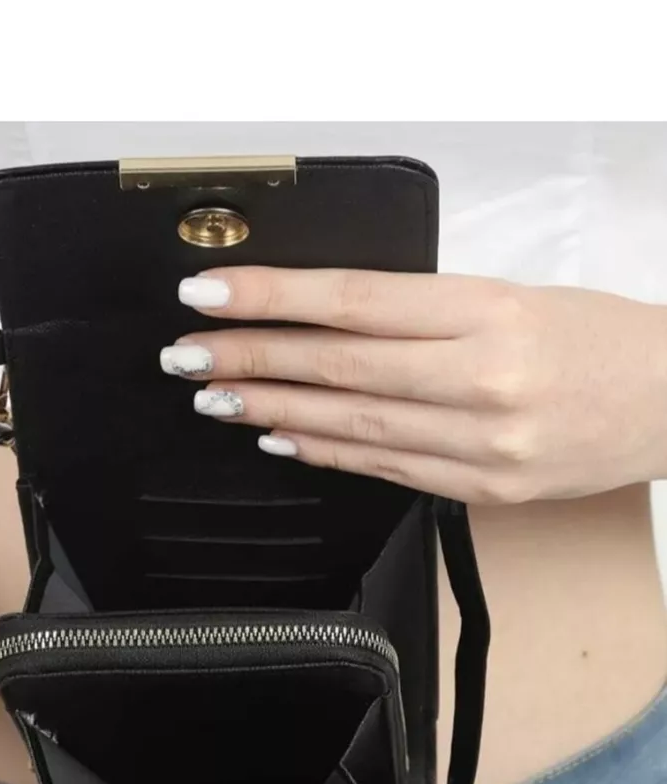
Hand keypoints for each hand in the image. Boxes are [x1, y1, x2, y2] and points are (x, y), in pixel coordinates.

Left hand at [162, 267, 666, 502]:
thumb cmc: (596, 340)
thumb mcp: (514, 296)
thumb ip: (423, 314)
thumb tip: (325, 319)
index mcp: (488, 311)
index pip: (353, 300)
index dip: (271, 298)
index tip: (209, 293)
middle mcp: (481, 379)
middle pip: (338, 366)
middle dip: (250, 359)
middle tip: (186, 354)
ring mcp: (482, 445)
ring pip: (353, 425)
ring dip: (273, 413)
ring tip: (216, 398)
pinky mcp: (485, 490)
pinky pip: (388, 471)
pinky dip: (327, 454)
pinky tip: (281, 441)